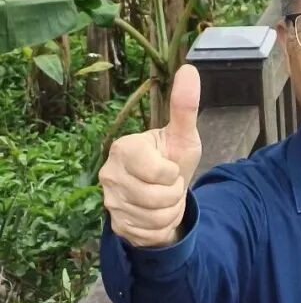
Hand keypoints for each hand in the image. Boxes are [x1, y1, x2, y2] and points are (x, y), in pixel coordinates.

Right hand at [99, 64, 201, 247]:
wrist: (165, 193)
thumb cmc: (172, 159)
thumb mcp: (183, 135)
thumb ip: (185, 106)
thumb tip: (189, 69)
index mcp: (123, 148)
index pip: (156, 172)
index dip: (172, 174)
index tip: (169, 167)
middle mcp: (109, 174)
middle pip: (156, 198)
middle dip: (173, 194)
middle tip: (169, 184)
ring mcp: (109, 201)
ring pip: (154, 218)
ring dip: (170, 211)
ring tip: (164, 198)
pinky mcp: (115, 224)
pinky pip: (149, 233)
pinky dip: (162, 227)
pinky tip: (156, 214)